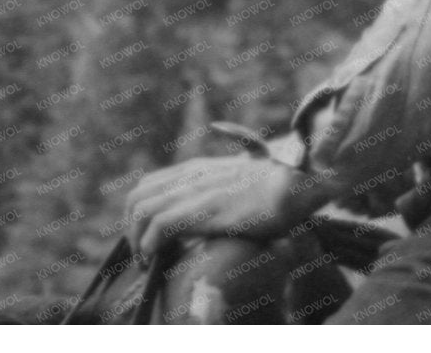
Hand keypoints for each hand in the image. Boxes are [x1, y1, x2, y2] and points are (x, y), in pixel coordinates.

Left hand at [120, 156, 330, 261]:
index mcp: (199, 168)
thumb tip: (221, 205)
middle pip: (138, 195)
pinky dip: (150, 244)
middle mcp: (192, 175)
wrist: (300, 183)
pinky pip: (160, 224)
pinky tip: (158, 258)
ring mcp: (197, 190)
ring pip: (141, 208)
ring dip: (136, 239)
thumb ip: (224, 187)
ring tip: (146, 261)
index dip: (139, 214)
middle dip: (131, 228)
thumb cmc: (280, 187)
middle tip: (143, 254)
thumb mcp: (243, 180)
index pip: (150, 184)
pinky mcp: (205, 209)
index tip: (146, 239)